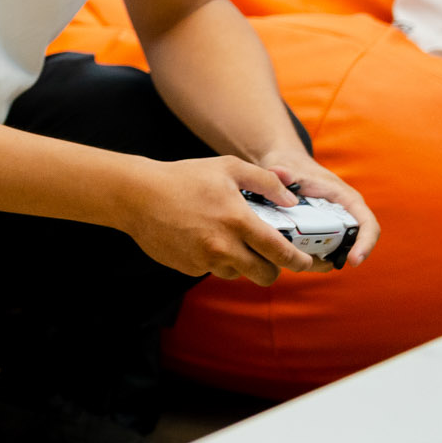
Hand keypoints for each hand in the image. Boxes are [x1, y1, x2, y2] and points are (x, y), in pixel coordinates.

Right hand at [120, 155, 320, 284]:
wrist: (136, 195)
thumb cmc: (183, 178)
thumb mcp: (227, 167)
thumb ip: (266, 182)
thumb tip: (290, 202)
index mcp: (238, 221)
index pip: (281, 252)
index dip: (299, 261)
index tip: (305, 261)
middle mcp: (224, 246)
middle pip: (265, 275)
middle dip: (273, 269)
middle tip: (270, 258)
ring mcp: (205, 260)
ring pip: (239, 274)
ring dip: (242, 264)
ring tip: (231, 242)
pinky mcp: (188, 268)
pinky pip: (212, 270)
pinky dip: (215, 260)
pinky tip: (202, 239)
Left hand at [256, 151, 379, 269]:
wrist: (285, 165)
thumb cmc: (293, 166)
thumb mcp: (288, 167)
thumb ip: (283, 172)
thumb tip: (278, 174)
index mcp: (346, 199)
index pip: (367, 224)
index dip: (365, 243)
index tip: (354, 260)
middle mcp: (345, 213)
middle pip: (356, 241)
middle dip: (343, 256)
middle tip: (323, 266)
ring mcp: (335, 223)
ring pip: (339, 247)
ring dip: (327, 258)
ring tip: (307, 263)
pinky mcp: (322, 230)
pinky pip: (324, 247)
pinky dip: (314, 255)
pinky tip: (297, 259)